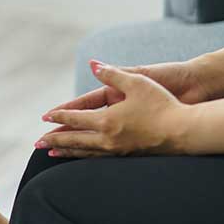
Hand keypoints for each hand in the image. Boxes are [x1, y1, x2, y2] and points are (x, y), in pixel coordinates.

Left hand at [35, 60, 192, 157]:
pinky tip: (83, 157)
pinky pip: (99, 159)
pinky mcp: (128, 157)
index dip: (59, 116)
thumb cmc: (162, 104)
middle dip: (55, 140)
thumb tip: (93, 64)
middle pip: (75, 140)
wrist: (186, 131)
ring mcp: (118, 151)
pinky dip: (85, 157)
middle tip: (37, 142)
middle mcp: (108, 139)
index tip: (45, 116)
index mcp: (107, 120)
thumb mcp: (136, 82)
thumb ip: (111, 73)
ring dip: (67, 151)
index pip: (75, 119)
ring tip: (53, 153)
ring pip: (85, 152)